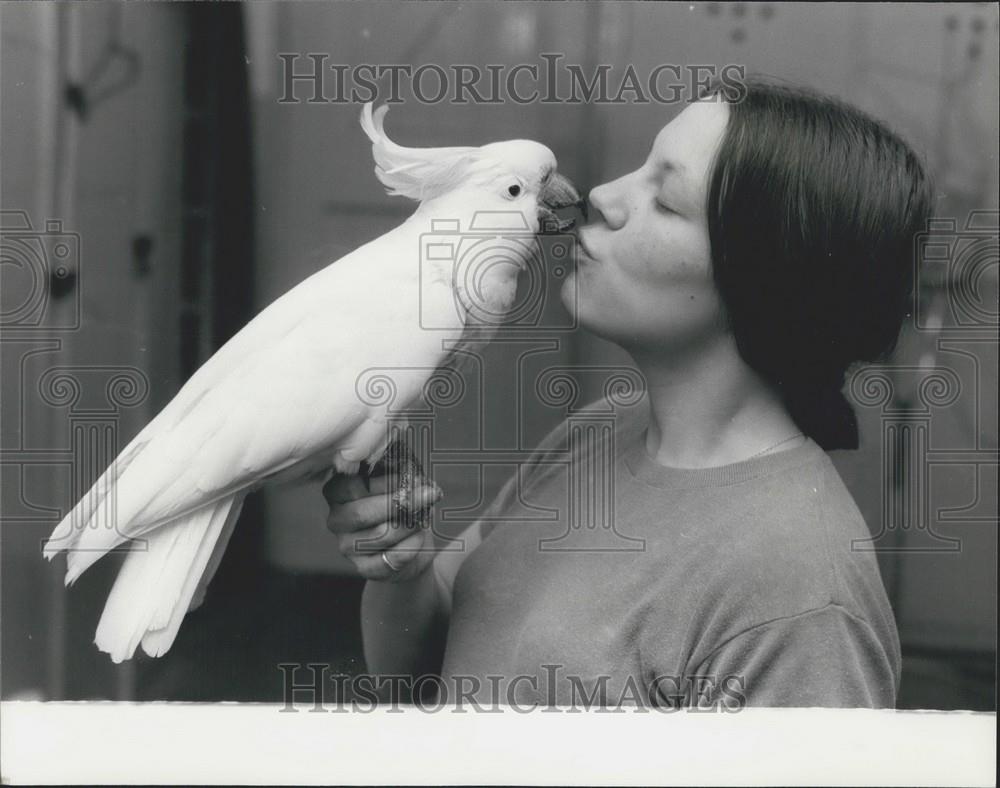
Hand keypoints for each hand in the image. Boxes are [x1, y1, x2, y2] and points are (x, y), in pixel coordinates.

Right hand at [323, 472, 441, 581]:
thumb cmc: (400, 509)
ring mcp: (347, 547)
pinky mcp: (364, 568)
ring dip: (410, 524)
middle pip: (362, 513)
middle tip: (430, 494)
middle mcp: (336, 520)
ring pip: (381, 534)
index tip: (412, 478)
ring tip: (425, 517)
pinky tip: (420, 537)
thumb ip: (400, 480)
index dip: (383, 482)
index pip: (350, 485)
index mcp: (338, 493)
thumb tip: (418, 481)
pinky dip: (413, 545)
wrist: (408, 547)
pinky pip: (393, 557)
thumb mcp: (397, 487)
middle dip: (401, 502)